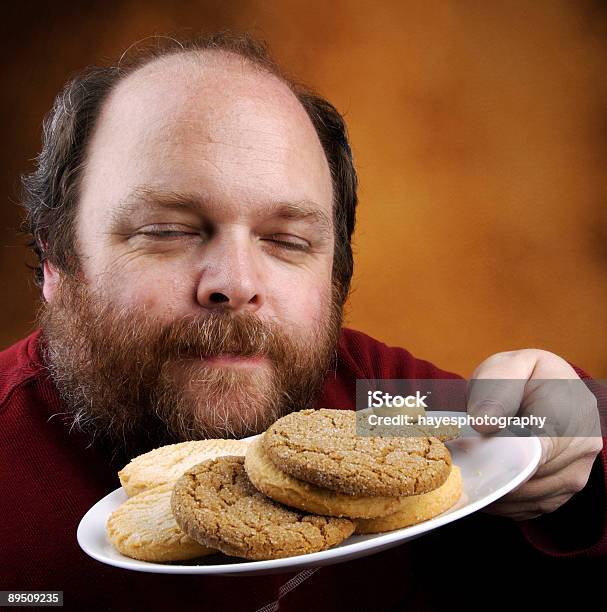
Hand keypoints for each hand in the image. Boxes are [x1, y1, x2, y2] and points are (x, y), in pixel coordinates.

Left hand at [466, 349, 602, 519]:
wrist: (547, 388)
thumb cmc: (522, 376)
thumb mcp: (506, 367)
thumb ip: (495, 390)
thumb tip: (483, 423)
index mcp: (571, 410)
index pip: (537, 450)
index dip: (501, 457)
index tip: (472, 455)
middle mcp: (583, 446)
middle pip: (529, 476)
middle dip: (492, 472)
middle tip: (460, 463)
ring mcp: (577, 471)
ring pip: (527, 497)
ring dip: (495, 489)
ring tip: (470, 468)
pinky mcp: (564, 490)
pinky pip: (529, 507)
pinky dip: (503, 499)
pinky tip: (485, 481)